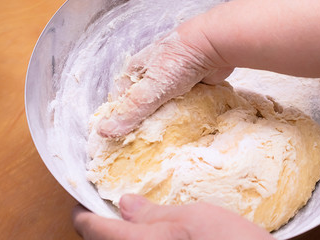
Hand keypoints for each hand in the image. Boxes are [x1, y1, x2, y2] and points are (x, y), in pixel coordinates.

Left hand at [72, 194, 274, 239]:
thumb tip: (126, 204)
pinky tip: (152, 231)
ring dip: (119, 232)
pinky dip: (137, 239)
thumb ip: (154, 213)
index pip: (91, 229)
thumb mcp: (193, 218)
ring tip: (130, 215)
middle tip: (110, 204)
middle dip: (102, 223)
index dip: (83, 212)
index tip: (84, 200)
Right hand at [96, 18, 233, 137]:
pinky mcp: (187, 85)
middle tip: (144, 140)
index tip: (123, 137)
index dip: (120, 118)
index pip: (120, 100)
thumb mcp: (151, 88)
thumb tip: (104, 131)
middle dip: (142, 121)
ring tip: (162, 137)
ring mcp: (170, 80)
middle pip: (140, 103)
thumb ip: (131, 110)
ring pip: (160, 105)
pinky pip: (178, 104)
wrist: (214, 45)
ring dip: (162, 118)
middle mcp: (151, 75)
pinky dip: (178, 114)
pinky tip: (180, 126)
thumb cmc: (178, 61)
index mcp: (135, 71)